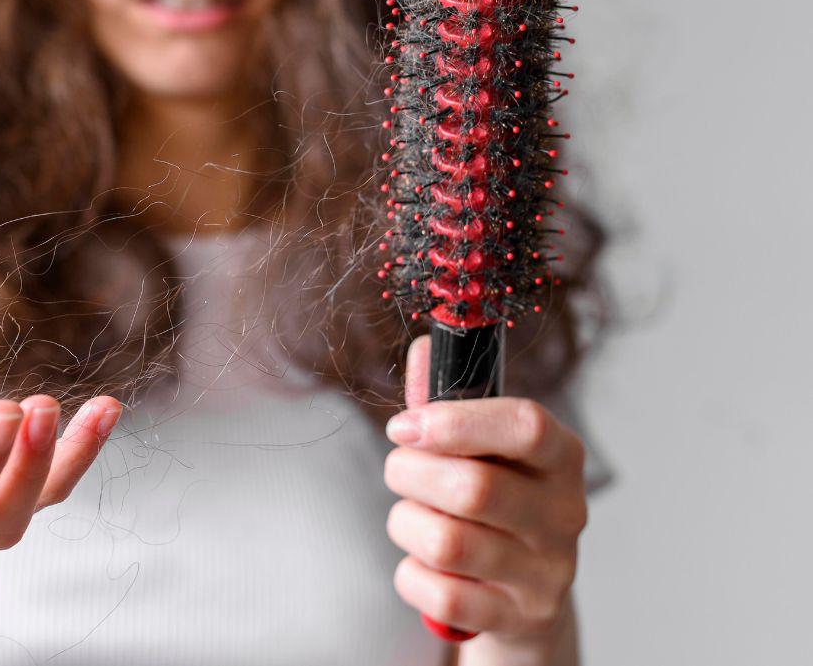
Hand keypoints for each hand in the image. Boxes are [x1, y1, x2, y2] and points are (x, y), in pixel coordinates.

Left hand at [383, 335, 587, 641]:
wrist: (522, 597)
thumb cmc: (494, 503)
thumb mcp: (480, 448)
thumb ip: (447, 398)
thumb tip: (425, 345)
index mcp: (560, 457)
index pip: (527, 426)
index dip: (457, 421)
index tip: (405, 425)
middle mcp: (565, 514)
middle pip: (474, 488)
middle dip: (410, 474)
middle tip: (399, 470)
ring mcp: (546, 573)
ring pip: (448, 543)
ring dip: (406, 524)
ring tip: (411, 517)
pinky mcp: (518, 619)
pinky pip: (439, 595)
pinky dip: (411, 575)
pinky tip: (422, 563)